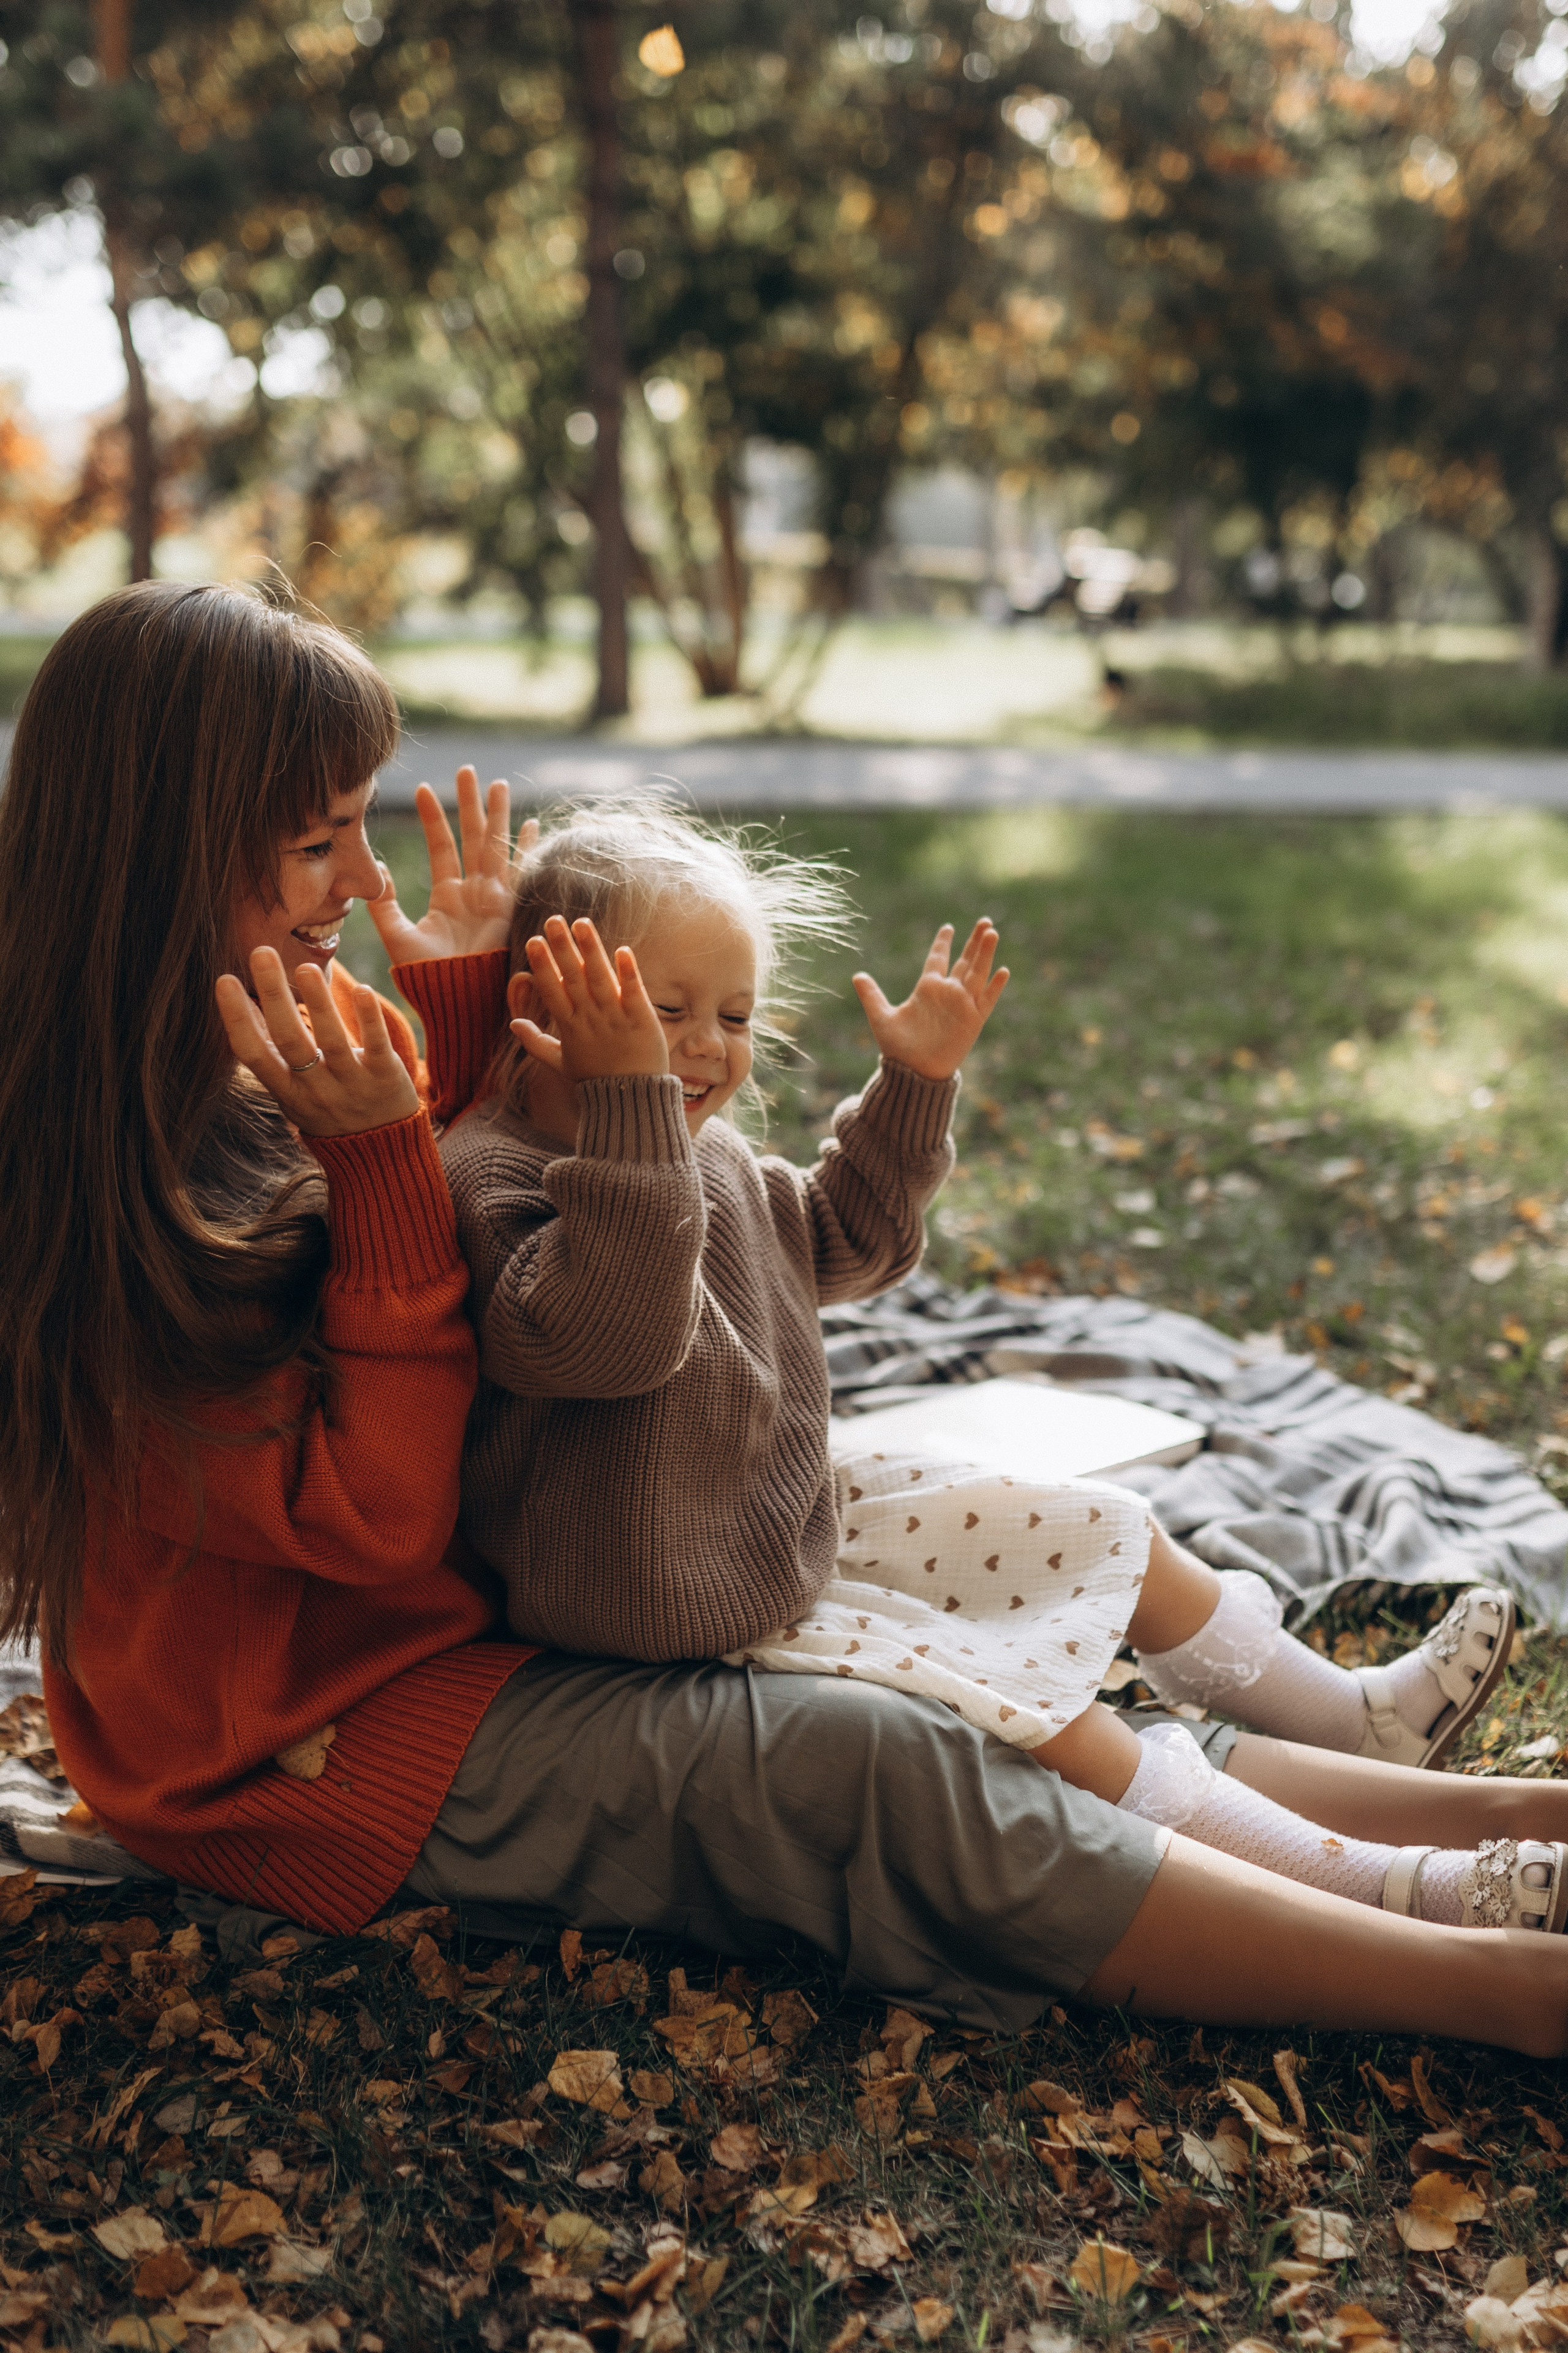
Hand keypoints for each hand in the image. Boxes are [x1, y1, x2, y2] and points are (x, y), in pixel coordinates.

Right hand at [216, 948, 419, 1136]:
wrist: (381, 1156)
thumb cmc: (328, 1113)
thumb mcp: (292, 1094)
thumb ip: (270, 1056)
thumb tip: (238, 1009)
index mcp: (287, 1092)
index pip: (254, 1053)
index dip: (237, 1018)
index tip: (225, 979)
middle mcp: (316, 1090)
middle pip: (290, 1041)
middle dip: (274, 996)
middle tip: (261, 952)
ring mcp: (351, 1084)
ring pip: (331, 1041)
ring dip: (317, 1002)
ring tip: (305, 966)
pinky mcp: (386, 1078)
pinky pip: (376, 1046)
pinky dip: (369, 1019)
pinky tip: (364, 990)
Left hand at [366, 765, 537, 964]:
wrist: (457, 1000)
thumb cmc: (427, 976)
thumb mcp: (397, 936)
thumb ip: (384, 904)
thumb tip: (377, 868)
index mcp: (447, 896)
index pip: (441, 846)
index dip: (432, 818)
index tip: (423, 789)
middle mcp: (472, 892)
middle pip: (471, 837)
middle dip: (470, 804)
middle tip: (467, 770)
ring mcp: (494, 898)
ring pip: (496, 846)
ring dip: (498, 816)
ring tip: (499, 783)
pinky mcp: (511, 908)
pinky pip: (520, 871)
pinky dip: (526, 848)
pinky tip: (530, 824)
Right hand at [511, 916, 669, 1084]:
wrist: (631, 1101)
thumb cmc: (595, 1080)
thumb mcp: (561, 1063)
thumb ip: (536, 1042)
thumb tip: (513, 1023)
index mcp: (569, 1027)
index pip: (552, 991)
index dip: (542, 965)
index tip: (533, 941)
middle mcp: (590, 1019)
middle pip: (573, 978)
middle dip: (562, 949)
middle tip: (552, 921)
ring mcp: (616, 1018)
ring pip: (601, 979)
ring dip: (591, 950)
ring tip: (581, 923)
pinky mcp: (642, 1020)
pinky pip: (634, 992)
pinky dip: (628, 972)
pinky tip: (623, 950)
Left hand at [852, 918, 1008, 1080]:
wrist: (914, 1072)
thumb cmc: (898, 1048)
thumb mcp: (881, 1017)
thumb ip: (872, 995)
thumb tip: (856, 975)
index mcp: (927, 989)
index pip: (938, 959)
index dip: (943, 942)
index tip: (949, 927)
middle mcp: (947, 993)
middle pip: (964, 960)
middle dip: (975, 941)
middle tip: (985, 920)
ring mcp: (962, 1005)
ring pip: (977, 973)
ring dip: (985, 954)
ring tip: (991, 932)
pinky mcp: (972, 1020)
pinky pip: (987, 1000)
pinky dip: (994, 986)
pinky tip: (1002, 970)